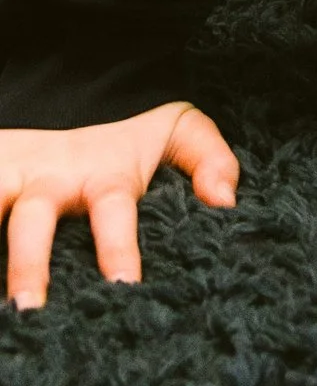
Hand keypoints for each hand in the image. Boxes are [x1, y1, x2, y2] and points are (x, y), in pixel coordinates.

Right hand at [2, 103, 239, 311]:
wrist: (80, 80)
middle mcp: (51, 178)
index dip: (118, 247)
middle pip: (34, 219)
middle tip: (27, 305)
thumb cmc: (132, 126)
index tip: (122, 286)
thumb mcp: (179, 129)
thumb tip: (225, 201)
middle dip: (29, 261)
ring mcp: (12, 176)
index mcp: (104, 174)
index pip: (113, 212)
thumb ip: (209, 159)